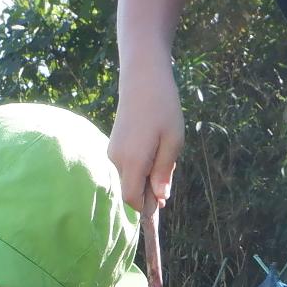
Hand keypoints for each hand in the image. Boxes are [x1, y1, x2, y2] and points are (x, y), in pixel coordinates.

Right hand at [107, 51, 182, 212]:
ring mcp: (113, 152)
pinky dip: (140, 166)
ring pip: (129, 178)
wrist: (142, 78)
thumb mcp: (173, 141)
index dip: (146, 208)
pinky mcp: (114, 145)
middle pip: (130, 191)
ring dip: (145, 177)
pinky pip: (127, 166)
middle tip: (167, 175)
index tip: (161, 205)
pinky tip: (153, 147)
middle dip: (147, 193)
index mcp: (133, 161)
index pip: (133, 199)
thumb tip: (160, 198)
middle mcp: (117, 160)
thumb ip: (164, 172)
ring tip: (163, 152)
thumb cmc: (163, 108)